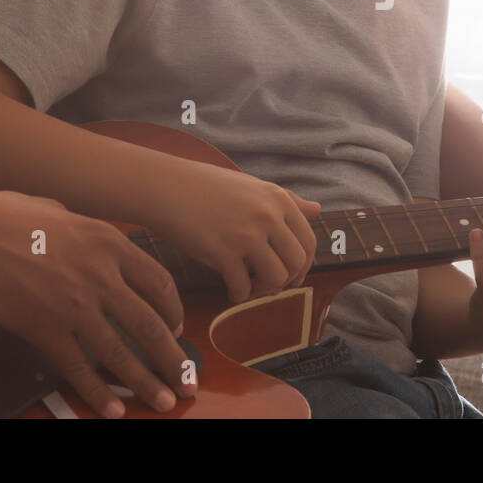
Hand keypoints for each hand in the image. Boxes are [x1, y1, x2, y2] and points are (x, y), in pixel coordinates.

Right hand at [0, 181, 188, 417]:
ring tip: (163, 402)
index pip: (160, 283)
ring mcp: (75, 305)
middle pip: (151, 324)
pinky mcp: (46, 329)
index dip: (174, 311)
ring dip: (146, 382)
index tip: (177, 329)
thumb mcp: (62, 212)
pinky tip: (112, 409)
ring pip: (122, 352)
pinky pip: (80, 368)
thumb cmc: (7, 217)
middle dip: (173, 358)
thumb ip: (87, 233)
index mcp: (110, 243)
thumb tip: (94, 241)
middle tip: (187, 380)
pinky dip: (98, 392)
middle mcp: (101, 276)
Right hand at [142, 164, 320, 303]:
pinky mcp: (222, 252)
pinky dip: (239, 296)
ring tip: (250, 289)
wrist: (164, 186)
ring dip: (265, 291)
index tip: (291, 275)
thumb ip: (287, 201)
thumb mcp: (252, 186)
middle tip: (270, 287)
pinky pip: (242, 287)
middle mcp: (267, 215)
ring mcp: (246, 234)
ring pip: (276, 278)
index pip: (308, 241)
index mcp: (277, 198)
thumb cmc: (205, 186)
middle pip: (297, 262)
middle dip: (287, 281)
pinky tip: (230, 292)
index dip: (303, 265)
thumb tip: (318, 209)